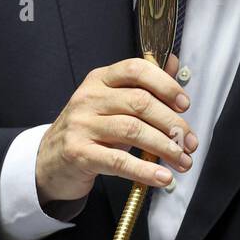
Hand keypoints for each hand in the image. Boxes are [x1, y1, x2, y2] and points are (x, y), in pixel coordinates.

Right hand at [35, 54, 198, 205]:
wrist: (49, 160)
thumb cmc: (88, 129)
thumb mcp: (111, 102)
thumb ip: (142, 84)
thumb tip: (173, 63)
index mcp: (100, 80)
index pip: (136, 69)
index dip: (165, 84)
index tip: (184, 104)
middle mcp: (89, 98)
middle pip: (140, 103)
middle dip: (172, 123)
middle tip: (190, 142)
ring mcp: (81, 125)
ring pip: (133, 130)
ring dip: (165, 148)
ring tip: (183, 161)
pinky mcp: (79, 153)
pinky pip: (118, 161)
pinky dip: (145, 170)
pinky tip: (162, 177)